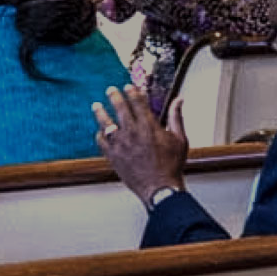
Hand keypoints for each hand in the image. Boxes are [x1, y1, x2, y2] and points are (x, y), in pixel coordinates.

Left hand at [94, 85, 186, 203]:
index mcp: (149, 126)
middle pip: (120, 108)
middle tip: (110, 90)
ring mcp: (121, 144)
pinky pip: (102, 142)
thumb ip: (176, 117)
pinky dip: (100, 135)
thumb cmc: (171, 166)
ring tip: (96, 106)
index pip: (137, 102)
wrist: (160, 189)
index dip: (132, 92)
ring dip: (100, 113)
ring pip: (106, 123)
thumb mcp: (180, 139)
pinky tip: (99, 132)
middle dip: (114, 96)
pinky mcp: (113, 156)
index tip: (128, 87)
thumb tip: (178, 101)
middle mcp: (132, 132)